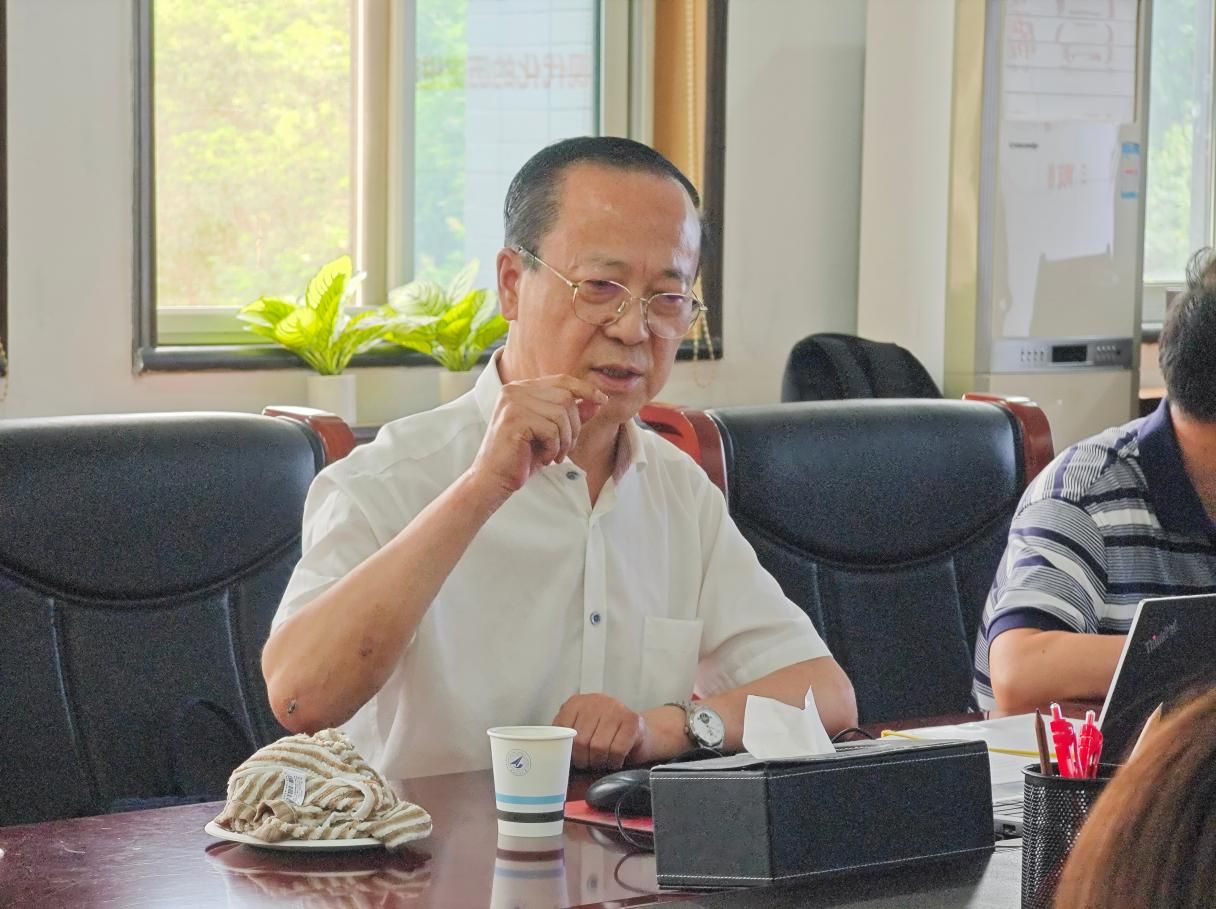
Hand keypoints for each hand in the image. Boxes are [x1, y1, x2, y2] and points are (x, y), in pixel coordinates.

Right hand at [468, 375, 607, 500]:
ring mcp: (512, 403)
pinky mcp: (513, 419)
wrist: (493, 480)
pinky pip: (551, 429)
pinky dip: (554, 448)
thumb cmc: (521, 458)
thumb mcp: (552, 435)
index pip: (561, 380)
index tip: (602, 400)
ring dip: (565, 440)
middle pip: (566, 397)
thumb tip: (597, 401)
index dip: (585, 389)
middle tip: (565, 449)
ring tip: (554, 455)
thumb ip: (572, 416)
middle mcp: (514, 390)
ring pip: (561, 414)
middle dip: (574, 426)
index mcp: (521, 389)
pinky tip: (544, 458)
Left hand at [553, 694, 644, 769]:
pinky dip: (614, 761)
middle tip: (588, 762)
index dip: (567, 749)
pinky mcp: (632, 720)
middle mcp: (596, 701)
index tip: (572, 757)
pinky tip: (615, 759)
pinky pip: (617, 750)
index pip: (562, 729)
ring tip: (601, 760)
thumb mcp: (581, 730)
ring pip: (599, 747)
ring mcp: (615, 708)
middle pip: (581, 740)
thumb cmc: (604, 735)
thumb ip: (566, 737)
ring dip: (599, 761)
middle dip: (583, 759)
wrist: (638, 732)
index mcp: (577, 702)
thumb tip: (550, 756)